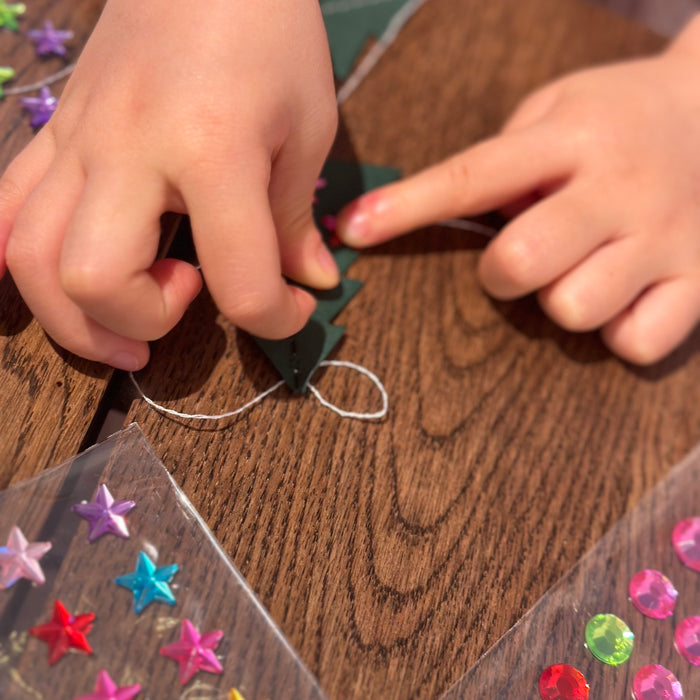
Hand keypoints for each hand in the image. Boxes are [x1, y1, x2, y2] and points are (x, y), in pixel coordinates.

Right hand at [0, 0, 338, 369]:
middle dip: (143, 322)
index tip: (293, 308)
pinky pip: (5, 208)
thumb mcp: (307, 129)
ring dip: (75, 316)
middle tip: (185, 306)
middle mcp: (131, 152)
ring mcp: (79, 141)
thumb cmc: (270, 34)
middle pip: (94, 281)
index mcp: (214, 153)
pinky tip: (52, 281)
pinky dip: (15, 262)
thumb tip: (309, 283)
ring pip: (30, 258)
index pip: (239, 283)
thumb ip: (296, 220)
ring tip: (127, 321)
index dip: (275, 320)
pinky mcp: (56, 133)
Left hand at [338, 15, 699, 364]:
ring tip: (585, 265)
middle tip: (527, 250)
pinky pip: (636, 342)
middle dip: (502, 272)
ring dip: (561, 299)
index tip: (353, 230)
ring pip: (574, 309)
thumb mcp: (556, 110)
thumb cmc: (616, 117)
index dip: (406, 207)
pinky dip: (618, 330)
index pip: (472, 177)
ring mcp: (665, 238)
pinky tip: (626, 294)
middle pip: (521, 262)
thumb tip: (445, 217)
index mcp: (571, 140)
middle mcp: (619, 189)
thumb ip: (504, 162)